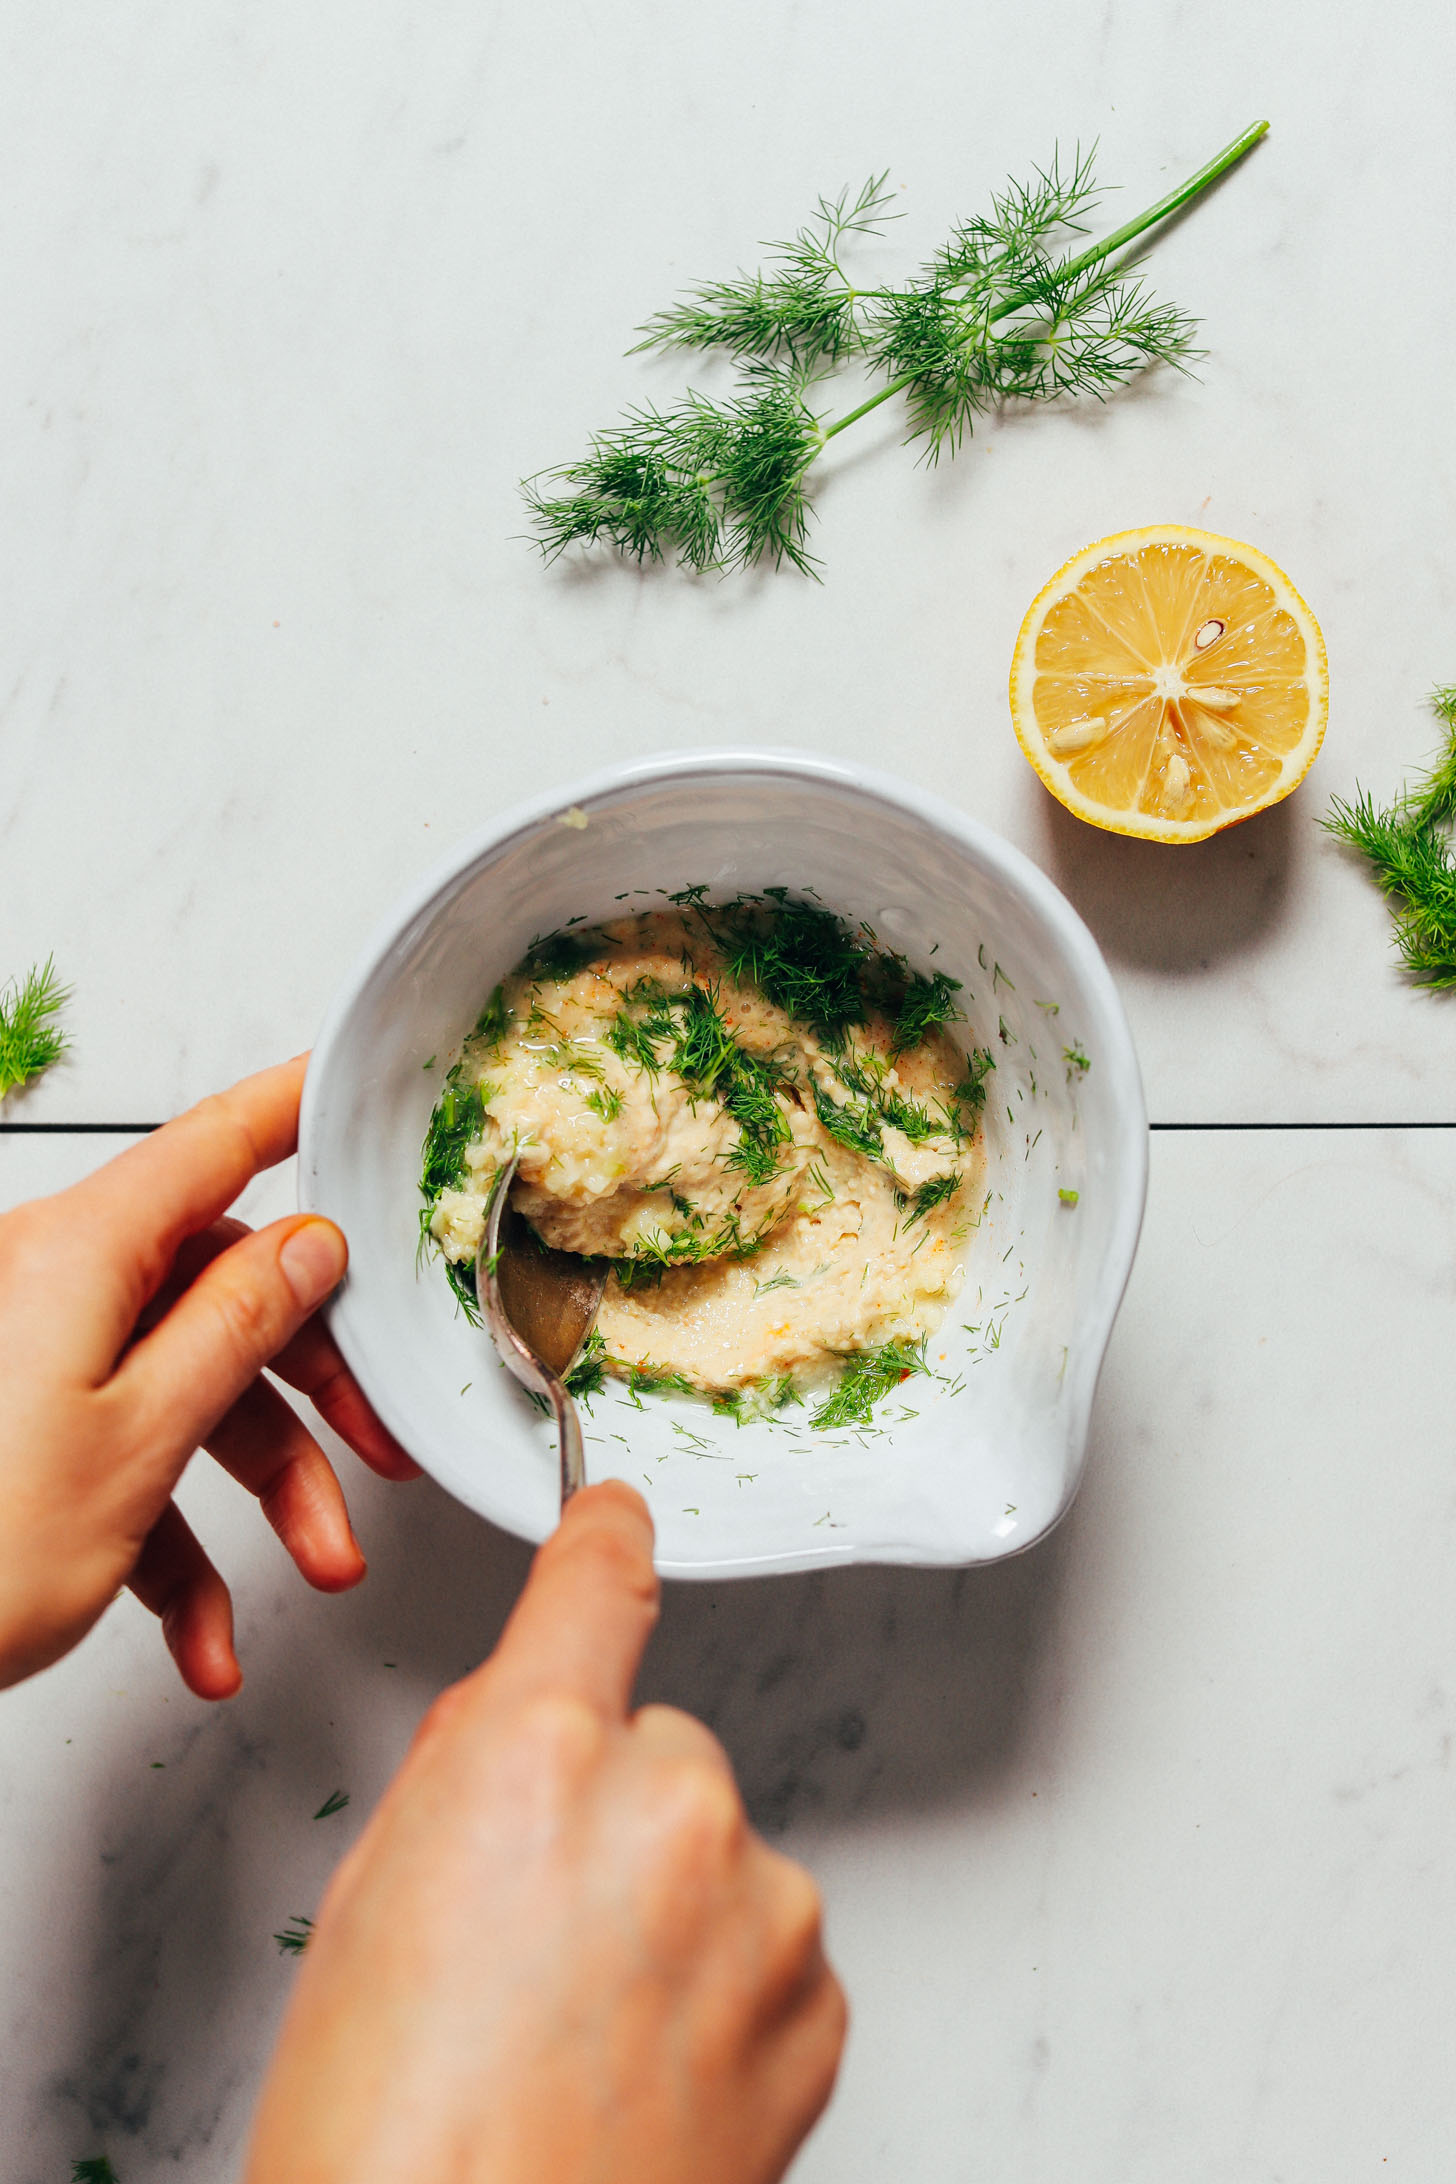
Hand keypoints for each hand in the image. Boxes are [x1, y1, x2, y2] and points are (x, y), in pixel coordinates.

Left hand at [0, 1055, 417, 1698]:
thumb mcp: (139, 1440)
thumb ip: (235, 1327)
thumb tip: (305, 1246)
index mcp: (77, 1256)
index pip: (213, 1146)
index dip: (291, 1108)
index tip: (345, 1085)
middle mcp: (48, 1288)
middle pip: (220, 1294)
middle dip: (309, 1392)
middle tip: (376, 1448)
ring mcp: (28, 1358)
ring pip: (184, 1390)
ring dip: (261, 1491)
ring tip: (312, 1567)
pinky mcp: (14, 1429)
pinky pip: (122, 1460)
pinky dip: (176, 1545)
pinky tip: (202, 1636)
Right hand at [246, 1483, 846, 2183]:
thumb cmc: (387, 2144)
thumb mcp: (367, 1913)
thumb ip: (461, 1782)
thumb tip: (517, 1726)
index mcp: (538, 1756)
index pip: (594, 1588)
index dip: (602, 1540)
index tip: (617, 1515)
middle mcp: (670, 1803)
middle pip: (653, 1745)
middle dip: (604, 1807)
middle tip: (526, 1941)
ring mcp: (760, 1906)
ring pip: (714, 1849)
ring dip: (665, 1908)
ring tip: (580, 2038)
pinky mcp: (817, 2001)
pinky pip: (766, 1943)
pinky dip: (720, 1987)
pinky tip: (642, 2074)